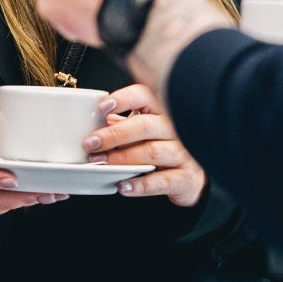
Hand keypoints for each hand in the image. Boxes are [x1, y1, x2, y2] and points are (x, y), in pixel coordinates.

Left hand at [83, 83, 205, 207]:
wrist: (192, 176)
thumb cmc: (163, 146)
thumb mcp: (144, 131)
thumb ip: (124, 124)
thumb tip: (99, 121)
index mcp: (162, 111)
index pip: (145, 95)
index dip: (123, 99)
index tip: (102, 108)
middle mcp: (175, 128)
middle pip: (144, 125)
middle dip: (114, 134)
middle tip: (90, 143)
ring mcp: (182, 153)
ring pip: (151, 152)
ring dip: (122, 158)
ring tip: (101, 163)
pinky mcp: (184, 177)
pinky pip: (161, 180)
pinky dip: (140, 184)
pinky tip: (123, 185)